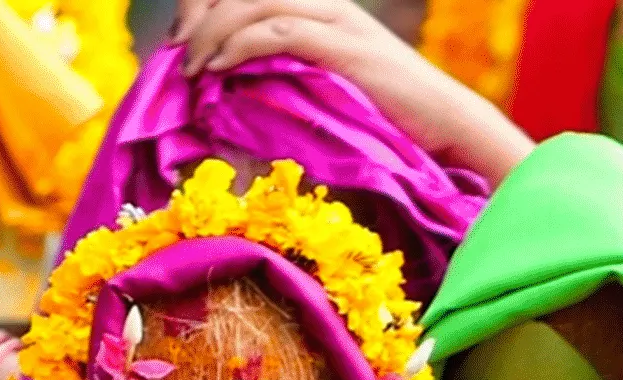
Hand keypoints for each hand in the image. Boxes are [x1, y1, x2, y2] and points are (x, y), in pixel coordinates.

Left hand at [172, 0, 531, 176]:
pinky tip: (218, 68)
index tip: (181, 40)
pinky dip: (241, 45)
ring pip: (255, 4)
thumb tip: (238, 102)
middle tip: (175, 53)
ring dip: (213, 33)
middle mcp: (324, 5)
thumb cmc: (391, 121)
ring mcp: (335, 22)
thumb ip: (290, 85)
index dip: (208, 3)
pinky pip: (278, 30)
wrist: (446, 125)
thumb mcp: (330, 95)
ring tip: (191, 67)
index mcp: (318, 10)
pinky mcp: (342, 48)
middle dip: (200, 14)